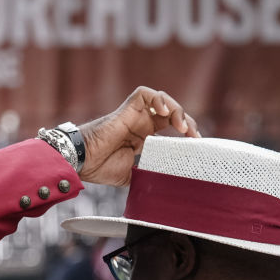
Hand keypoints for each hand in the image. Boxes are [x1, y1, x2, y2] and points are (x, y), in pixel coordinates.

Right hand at [78, 87, 200, 186]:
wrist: (83, 162)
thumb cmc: (101, 168)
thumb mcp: (132, 176)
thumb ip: (148, 175)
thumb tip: (164, 186)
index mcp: (144, 137)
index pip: (172, 127)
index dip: (186, 133)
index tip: (196, 145)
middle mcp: (141, 123)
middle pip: (171, 113)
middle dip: (187, 122)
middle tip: (194, 136)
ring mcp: (134, 114)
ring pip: (162, 100)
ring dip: (176, 110)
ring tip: (182, 126)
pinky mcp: (126, 109)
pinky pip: (144, 93)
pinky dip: (158, 98)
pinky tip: (164, 112)